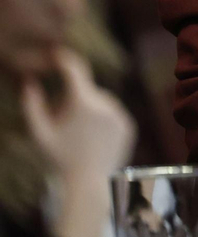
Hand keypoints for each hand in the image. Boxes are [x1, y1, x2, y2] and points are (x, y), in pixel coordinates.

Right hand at [21, 46, 135, 236]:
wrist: (89, 182)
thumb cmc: (59, 158)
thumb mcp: (39, 133)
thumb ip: (32, 105)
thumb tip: (29, 82)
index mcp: (83, 102)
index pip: (75, 70)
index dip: (65, 59)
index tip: (57, 53)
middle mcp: (105, 102)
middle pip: (86, 91)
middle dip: (73, 101)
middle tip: (64, 125)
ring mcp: (120, 113)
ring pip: (100, 103)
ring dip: (89, 111)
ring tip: (80, 137)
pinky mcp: (129, 123)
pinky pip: (113, 114)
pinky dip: (103, 121)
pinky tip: (94, 140)